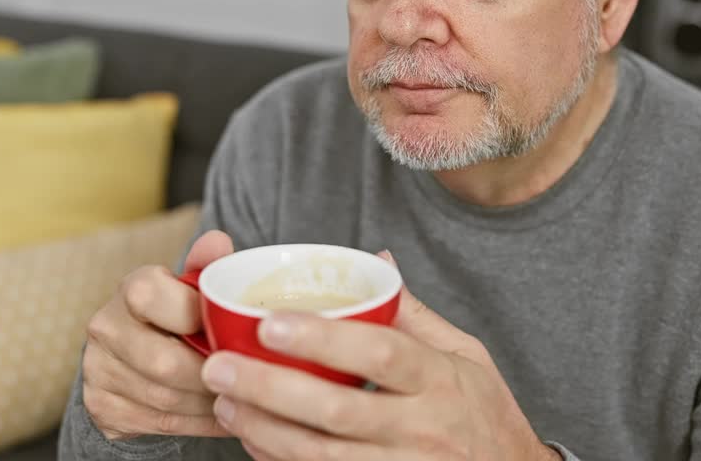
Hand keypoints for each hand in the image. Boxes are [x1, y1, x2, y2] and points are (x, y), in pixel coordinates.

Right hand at [81, 230, 235, 439]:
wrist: (132, 353)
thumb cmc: (174, 314)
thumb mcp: (190, 287)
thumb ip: (205, 266)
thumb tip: (218, 241)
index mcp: (130, 289)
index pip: (153, 297)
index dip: (195, 317)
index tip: (226, 330)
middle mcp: (105, 328)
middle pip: (163, 362)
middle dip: (210, 376)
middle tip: (244, 380)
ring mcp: (98, 370)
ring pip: (163, 399)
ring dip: (209, 404)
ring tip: (240, 400)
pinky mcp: (103, 407)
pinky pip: (157, 424)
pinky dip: (198, 424)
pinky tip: (222, 417)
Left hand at [200, 252, 558, 460]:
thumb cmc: (482, 412)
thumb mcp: (464, 355)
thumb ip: (415, 314)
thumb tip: (376, 259)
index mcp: (440, 378)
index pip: (381, 353)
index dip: (324, 339)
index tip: (270, 323)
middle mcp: (423, 427)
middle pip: (339, 410)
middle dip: (271, 388)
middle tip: (218, 367)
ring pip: (323, 456)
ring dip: (265, 430)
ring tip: (224, 402)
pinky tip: (254, 440)